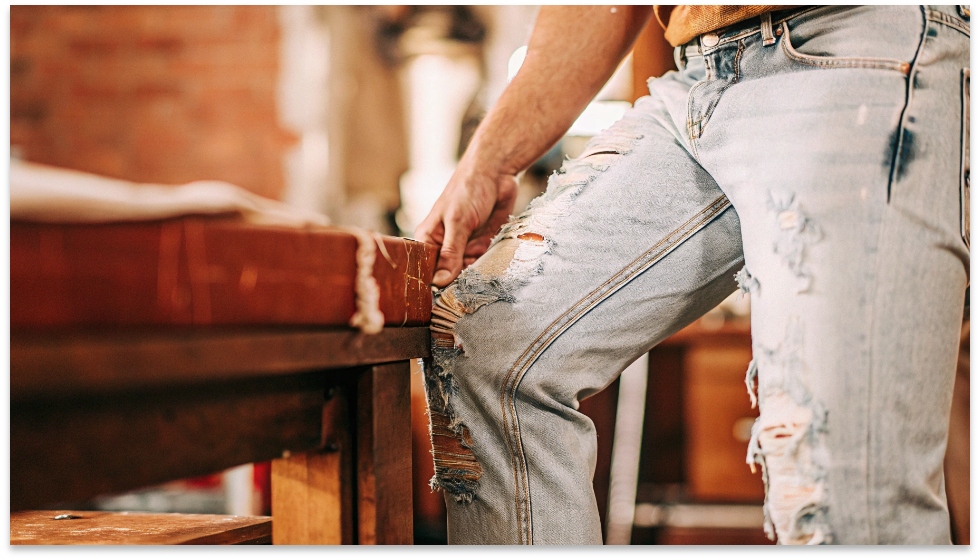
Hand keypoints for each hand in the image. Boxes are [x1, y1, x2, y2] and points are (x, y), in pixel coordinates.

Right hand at [415, 163, 517, 287]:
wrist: (497, 173)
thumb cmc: (468, 190)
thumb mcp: (458, 222)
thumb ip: (450, 253)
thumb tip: (439, 281)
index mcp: (428, 239)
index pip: (425, 270)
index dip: (432, 284)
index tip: (440, 300)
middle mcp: (444, 246)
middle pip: (446, 275)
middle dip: (457, 281)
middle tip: (466, 289)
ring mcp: (463, 247)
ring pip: (466, 272)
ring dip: (474, 274)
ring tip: (479, 270)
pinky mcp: (481, 246)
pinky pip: (482, 264)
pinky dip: (487, 266)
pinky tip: (490, 264)